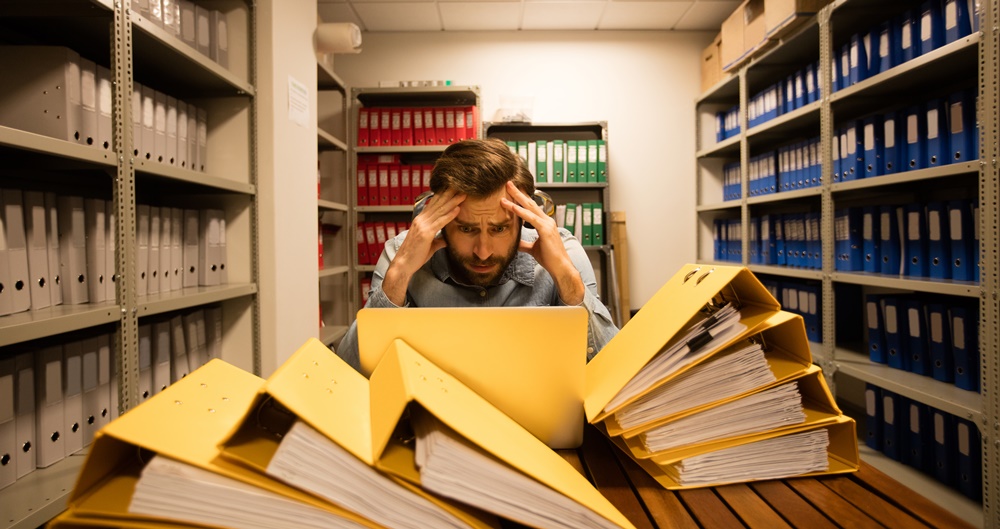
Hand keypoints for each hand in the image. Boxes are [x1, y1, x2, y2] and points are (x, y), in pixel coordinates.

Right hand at [382, 190, 464, 304]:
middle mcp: (421, 220)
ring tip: (463, 194)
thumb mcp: (428, 245)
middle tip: (460, 184)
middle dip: (450, 194)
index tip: (453, 188)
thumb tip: (446, 239)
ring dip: (453, 201)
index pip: (434, 205)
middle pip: (438, 203)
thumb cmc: (414, 256)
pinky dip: (449, 215)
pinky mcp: (426, 233)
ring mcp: (423, 226)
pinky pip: (440, 222)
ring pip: (440, 210)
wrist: (403, 264)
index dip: (444, 196)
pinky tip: (458, 209)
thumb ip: (438, 240)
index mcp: (420, 220)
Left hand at [500, 181, 584, 304]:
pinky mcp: (546, 230)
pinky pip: (531, 218)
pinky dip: (520, 211)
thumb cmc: (549, 258)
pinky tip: (512, 206)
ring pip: (530, 207)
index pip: (531, 208)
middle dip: (519, 193)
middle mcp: (547, 221)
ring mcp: (547, 224)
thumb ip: (524, 243)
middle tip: (508, 183)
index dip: (521, 199)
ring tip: (508, 189)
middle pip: (530, 203)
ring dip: (517, 198)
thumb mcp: (533, 248)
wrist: (560, 267)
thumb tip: (515, 242)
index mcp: (545, 223)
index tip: (511, 192)